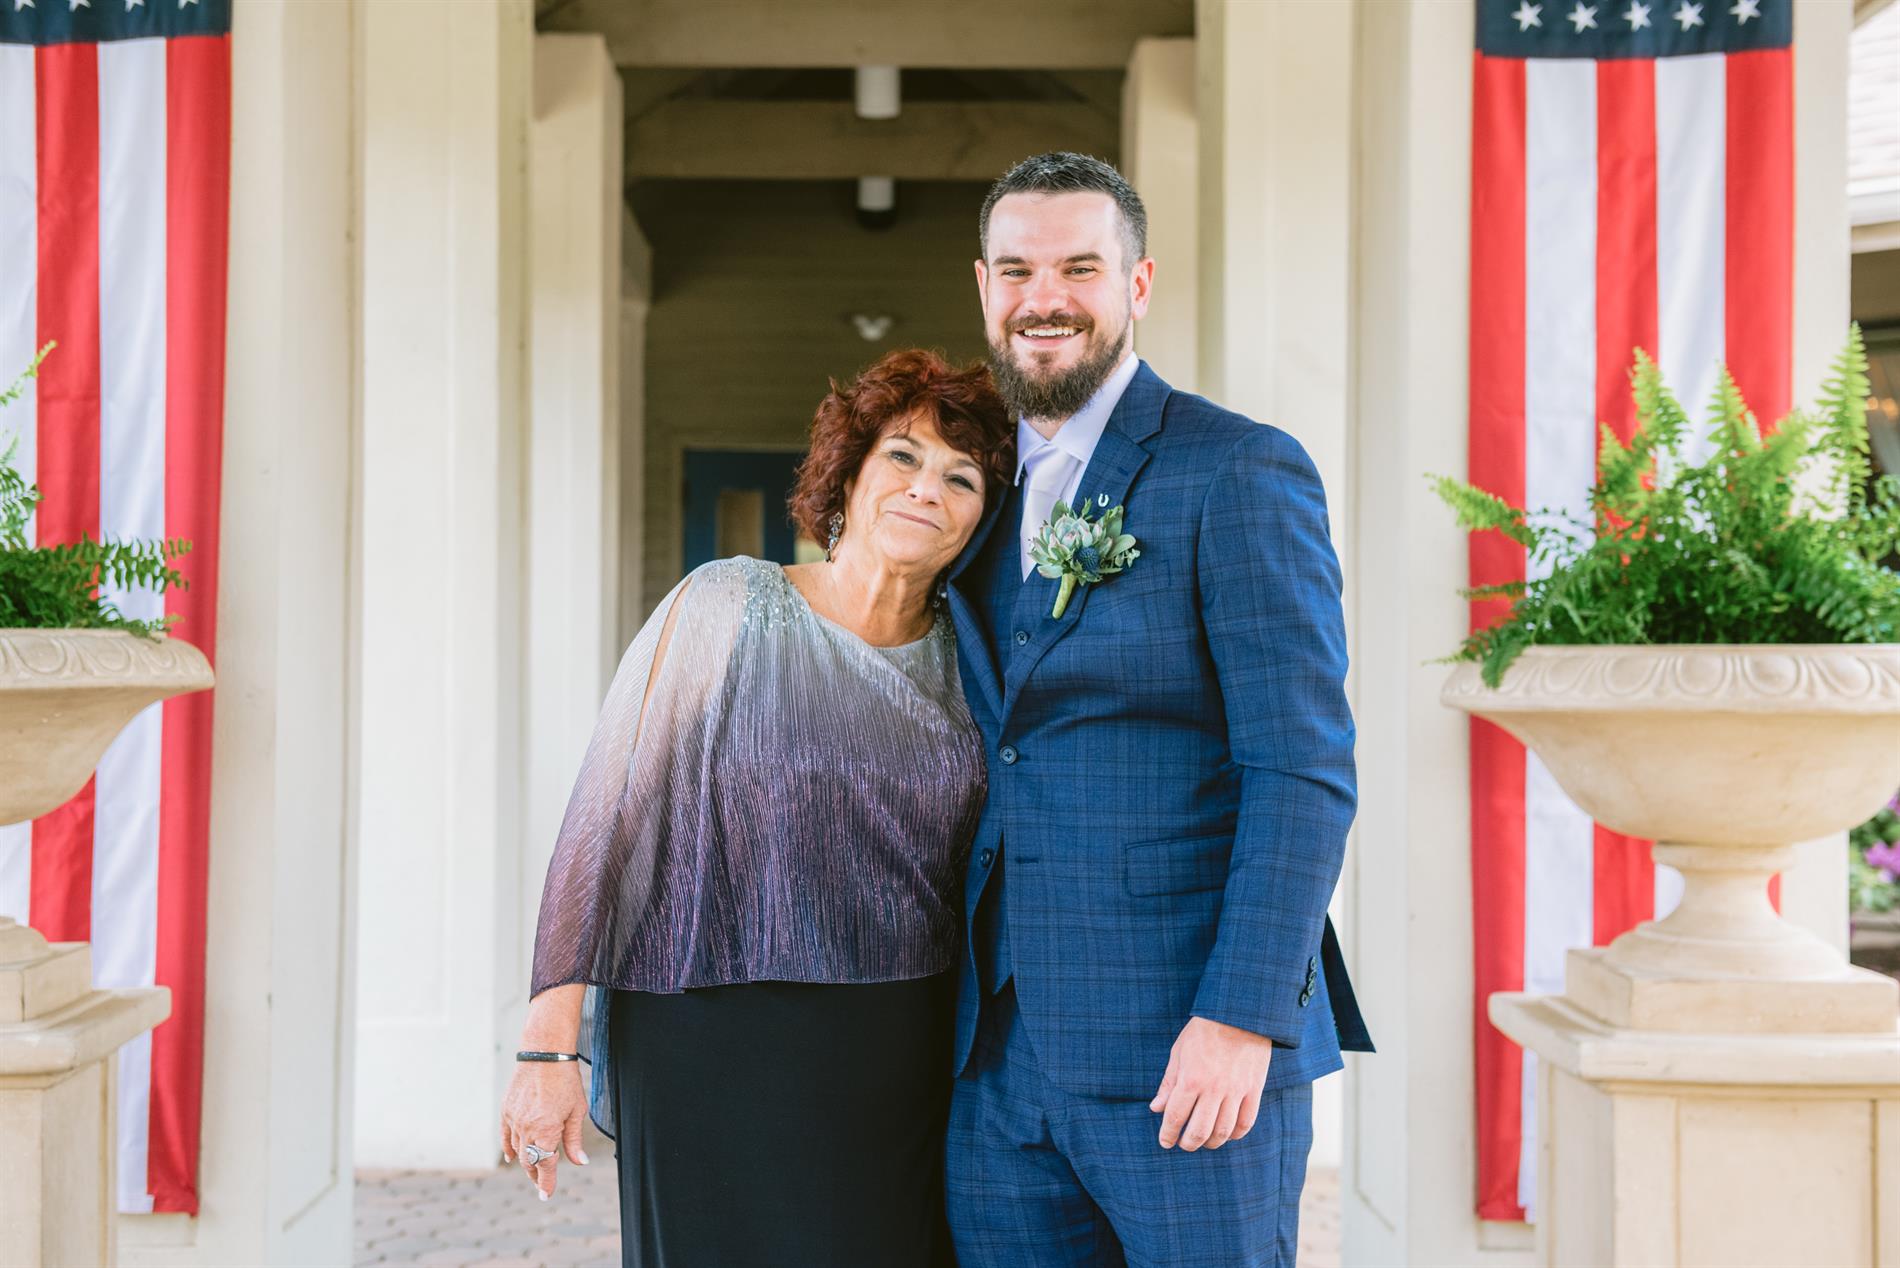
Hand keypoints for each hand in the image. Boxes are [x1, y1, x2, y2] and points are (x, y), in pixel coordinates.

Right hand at [499, 1061, 589, 1198]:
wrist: (544, 1054)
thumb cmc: (566, 1081)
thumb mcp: (577, 1111)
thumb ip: (574, 1140)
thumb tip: (580, 1162)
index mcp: (546, 1130)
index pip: (545, 1165)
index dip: (546, 1183)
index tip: (546, 1195)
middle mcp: (527, 1128)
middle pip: (529, 1161)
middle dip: (536, 1175)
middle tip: (543, 1185)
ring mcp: (514, 1120)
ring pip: (517, 1151)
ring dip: (526, 1162)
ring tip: (534, 1170)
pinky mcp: (506, 1111)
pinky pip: (506, 1137)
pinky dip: (509, 1149)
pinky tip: (512, 1157)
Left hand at [1148, 1016, 1272, 1150]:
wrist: (1239, 1014)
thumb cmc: (1204, 1031)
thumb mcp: (1179, 1052)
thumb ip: (1168, 1083)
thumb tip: (1156, 1108)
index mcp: (1191, 1079)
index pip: (1175, 1117)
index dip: (1168, 1134)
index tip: (1165, 1142)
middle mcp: (1213, 1089)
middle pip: (1199, 1131)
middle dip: (1188, 1143)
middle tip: (1183, 1144)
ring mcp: (1236, 1091)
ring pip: (1223, 1132)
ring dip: (1211, 1143)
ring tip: (1204, 1142)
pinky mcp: (1254, 1090)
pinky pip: (1246, 1122)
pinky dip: (1235, 1134)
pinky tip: (1227, 1134)